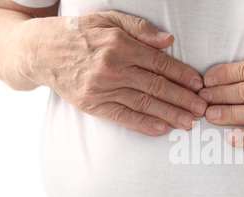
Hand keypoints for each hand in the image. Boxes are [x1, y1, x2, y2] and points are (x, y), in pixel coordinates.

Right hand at [29, 10, 206, 134]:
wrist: (41, 51)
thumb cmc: (80, 33)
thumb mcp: (109, 20)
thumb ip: (141, 30)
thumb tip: (169, 41)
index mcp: (121, 45)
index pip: (160, 63)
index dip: (182, 75)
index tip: (199, 85)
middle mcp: (113, 67)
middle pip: (156, 86)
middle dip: (183, 98)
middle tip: (202, 109)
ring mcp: (103, 88)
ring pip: (144, 103)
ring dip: (170, 114)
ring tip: (189, 122)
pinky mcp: (93, 105)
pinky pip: (123, 116)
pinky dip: (143, 124)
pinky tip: (161, 129)